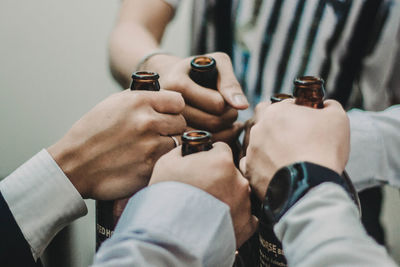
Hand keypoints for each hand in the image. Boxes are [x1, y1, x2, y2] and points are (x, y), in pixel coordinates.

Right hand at [47, 90, 185, 199]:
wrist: (74, 166)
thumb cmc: (92, 133)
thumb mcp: (113, 104)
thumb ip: (141, 98)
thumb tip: (163, 97)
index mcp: (139, 102)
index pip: (178, 101)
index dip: (173, 109)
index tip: (167, 114)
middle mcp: (148, 122)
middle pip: (181, 123)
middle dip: (171, 128)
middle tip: (156, 134)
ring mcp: (151, 147)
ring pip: (177, 143)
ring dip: (166, 146)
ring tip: (149, 149)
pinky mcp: (150, 169)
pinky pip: (167, 161)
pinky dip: (160, 162)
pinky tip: (144, 161)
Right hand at [144, 52, 247, 142]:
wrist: (174, 79)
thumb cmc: (201, 69)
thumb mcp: (217, 64)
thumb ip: (230, 82)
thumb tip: (242, 106)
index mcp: (177, 83)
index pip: (217, 103)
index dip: (229, 102)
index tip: (228, 97)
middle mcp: (167, 106)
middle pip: (212, 122)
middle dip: (230, 117)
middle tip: (232, 111)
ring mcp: (167, 125)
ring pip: (208, 136)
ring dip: (225, 129)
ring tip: (227, 118)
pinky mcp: (172, 138)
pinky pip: (201, 146)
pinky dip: (218, 140)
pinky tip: (223, 130)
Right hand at [150, 142, 257, 246]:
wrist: (170, 236)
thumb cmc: (167, 198)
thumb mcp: (166, 163)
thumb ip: (182, 151)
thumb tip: (187, 150)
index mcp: (221, 161)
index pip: (221, 149)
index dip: (210, 156)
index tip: (203, 164)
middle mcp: (238, 180)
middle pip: (231, 172)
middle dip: (218, 178)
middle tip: (201, 189)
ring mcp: (244, 203)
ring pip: (238, 194)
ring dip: (226, 198)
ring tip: (205, 209)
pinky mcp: (247, 225)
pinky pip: (245, 216)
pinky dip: (235, 218)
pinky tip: (218, 220)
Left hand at [240, 99, 349, 199]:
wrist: (312, 185)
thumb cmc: (324, 149)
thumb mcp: (337, 118)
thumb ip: (329, 106)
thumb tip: (326, 105)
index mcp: (275, 111)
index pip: (285, 106)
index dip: (297, 114)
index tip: (306, 125)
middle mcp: (258, 129)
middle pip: (269, 125)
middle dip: (280, 131)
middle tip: (297, 142)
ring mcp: (252, 151)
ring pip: (261, 145)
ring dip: (272, 150)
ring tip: (291, 160)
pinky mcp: (250, 171)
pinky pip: (254, 166)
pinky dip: (265, 168)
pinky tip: (279, 171)